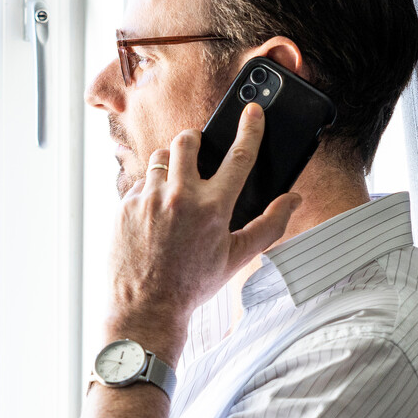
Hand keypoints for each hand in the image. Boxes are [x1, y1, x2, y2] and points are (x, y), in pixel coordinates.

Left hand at [106, 104, 300, 358]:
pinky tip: (156, 213)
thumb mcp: (237, 257)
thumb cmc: (193, 284)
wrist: (146, 307)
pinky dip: (151, 190)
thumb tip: (294, 199)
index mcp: (212, 207)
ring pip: (161, 158)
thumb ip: (270, 224)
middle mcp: (179, 197)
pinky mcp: (124, 206)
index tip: (253, 110)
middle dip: (196, 140)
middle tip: (200, 151)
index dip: (250, 128)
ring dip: (171, 164)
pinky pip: (140, 182)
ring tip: (177, 187)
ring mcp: (147, 199)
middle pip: (188, 140)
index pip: (239, 155)